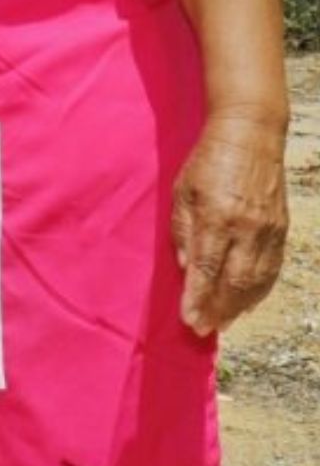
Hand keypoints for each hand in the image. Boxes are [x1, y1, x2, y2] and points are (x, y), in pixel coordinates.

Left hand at [171, 111, 288, 335]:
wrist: (251, 136)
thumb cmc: (208, 161)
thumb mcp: (183, 191)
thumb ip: (183, 230)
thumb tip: (185, 267)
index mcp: (217, 216)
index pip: (206, 268)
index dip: (198, 298)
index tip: (190, 320)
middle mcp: (246, 228)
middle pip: (234, 281)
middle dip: (218, 309)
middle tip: (204, 329)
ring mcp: (269, 230)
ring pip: (256, 280)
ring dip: (239, 305)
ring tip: (223, 321)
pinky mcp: (282, 229)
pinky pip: (272, 269)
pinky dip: (259, 290)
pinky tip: (247, 302)